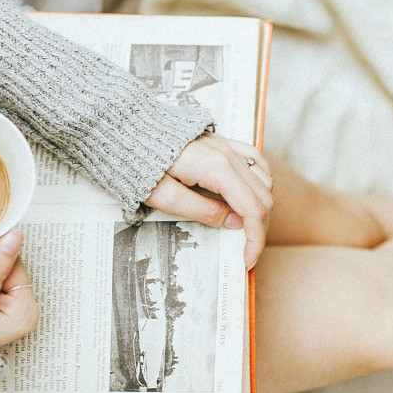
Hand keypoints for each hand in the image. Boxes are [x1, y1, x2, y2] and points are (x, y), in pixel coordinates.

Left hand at [144, 133, 272, 268]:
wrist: (128, 133)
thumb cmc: (139, 164)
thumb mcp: (165, 197)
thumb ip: (203, 211)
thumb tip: (235, 224)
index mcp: (217, 169)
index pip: (253, 209)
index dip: (255, 239)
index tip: (247, 259)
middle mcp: (228, 154)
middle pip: (263, 196)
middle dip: (259, 228)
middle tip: (246, 250)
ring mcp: (227, 146)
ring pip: (264, 179)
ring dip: (261, 206)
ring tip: (246, 228)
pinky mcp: (222, 142)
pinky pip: (255, 160)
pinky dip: (260, 181)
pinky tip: (252, 194)